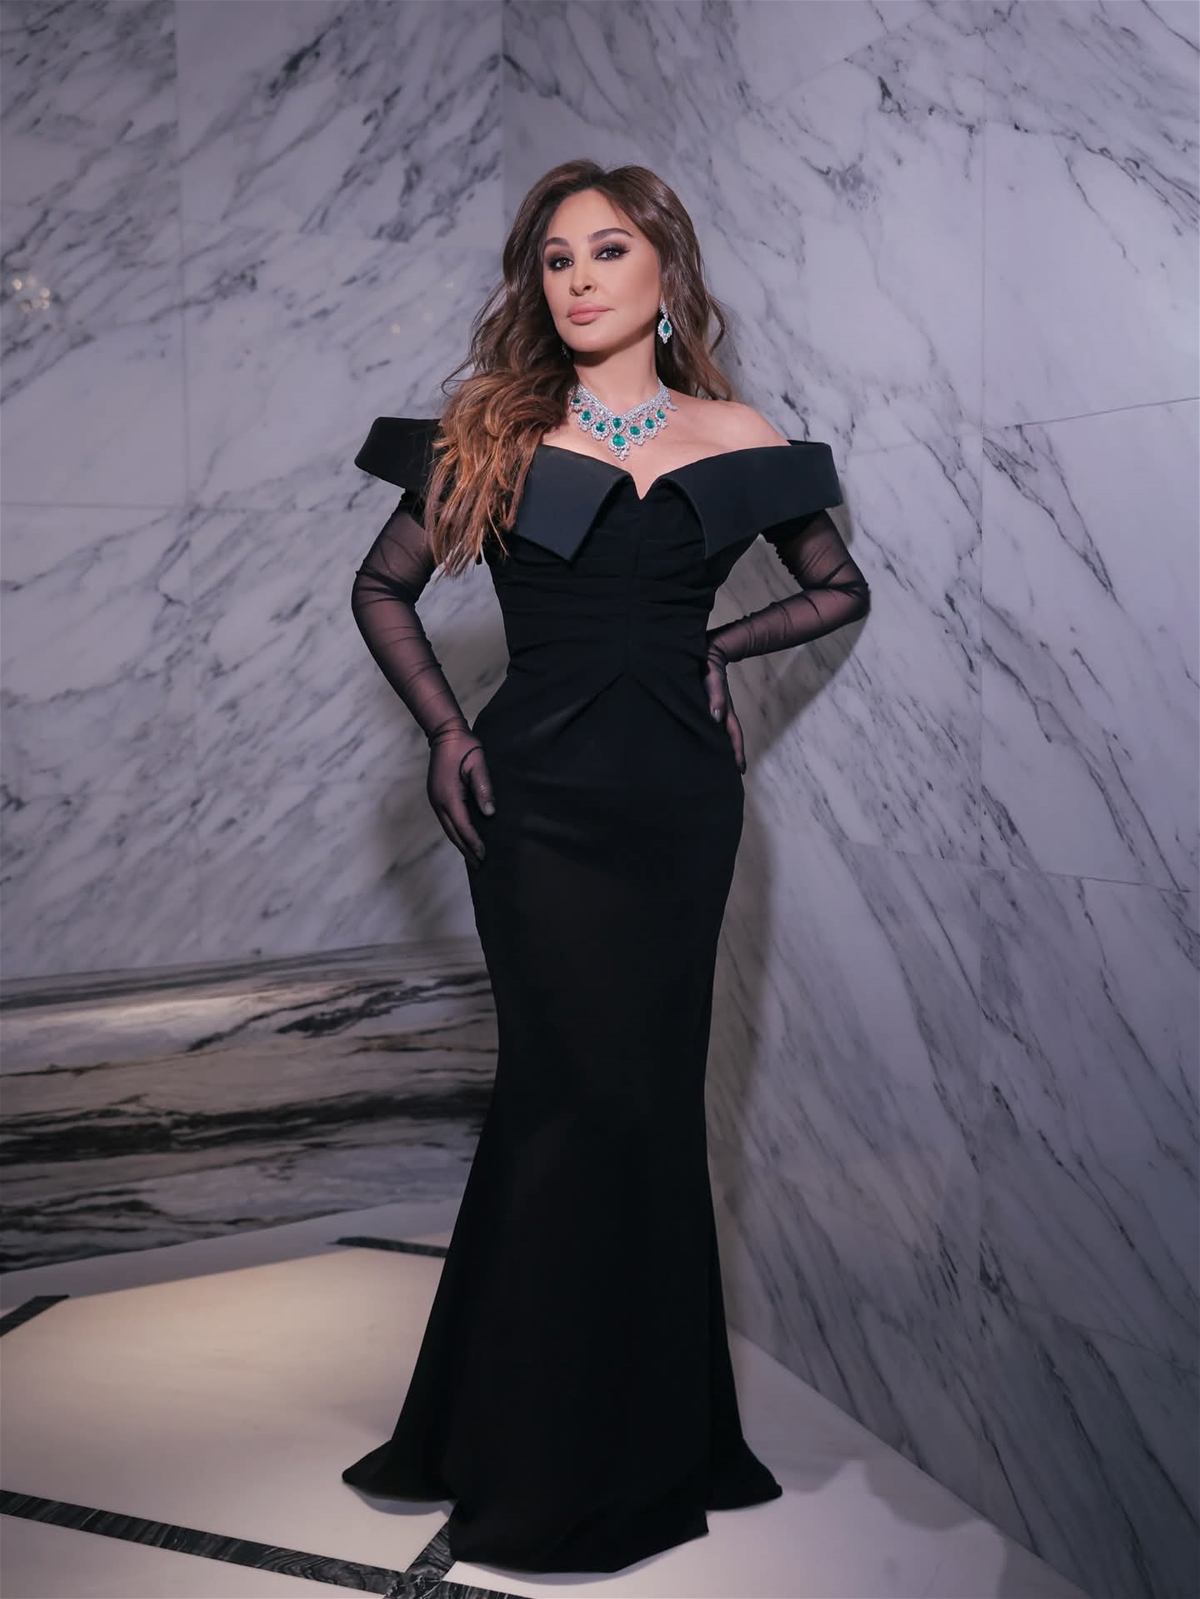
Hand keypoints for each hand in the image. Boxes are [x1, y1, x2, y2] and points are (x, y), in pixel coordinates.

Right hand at [427, 728, 495, 867]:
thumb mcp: (478, 764)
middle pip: (453, 833)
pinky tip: (464, 838)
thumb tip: (489, 813)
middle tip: (479, 865)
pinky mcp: (437, 796)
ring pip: (448, 828)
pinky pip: (447, 820)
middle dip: (466, 850)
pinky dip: (456, 832)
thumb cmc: (464, 746)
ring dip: (460, 843)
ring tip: (473, 858)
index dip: (474, 842)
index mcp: (448, 796)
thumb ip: (483, 788)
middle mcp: (439, 801)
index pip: (462, 826)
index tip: (484, 854)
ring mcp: (436, 799)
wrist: (445, 733)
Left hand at [703, 649, 746, 773]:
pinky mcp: (705, 704)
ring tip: (717, 764)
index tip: (740, 770)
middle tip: (729, 775)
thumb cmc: (707, 664)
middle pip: (728, 738)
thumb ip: (715, 696)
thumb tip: (716, 717)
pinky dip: (709, 736)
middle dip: (730, 756)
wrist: (708, 649)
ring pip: (718, 733)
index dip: (736, 753)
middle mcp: (721, 711)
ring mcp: (714, 708)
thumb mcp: (712, 679)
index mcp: (724, 709)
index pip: (733, 735)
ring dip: (720, 748)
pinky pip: (708, 725)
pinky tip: (703, 742)